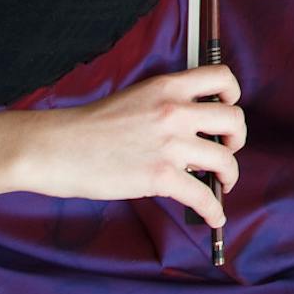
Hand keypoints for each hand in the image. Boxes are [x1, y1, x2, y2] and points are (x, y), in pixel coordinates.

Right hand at [33, 65, 245, 227]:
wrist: (57, 147)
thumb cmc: (89, 127)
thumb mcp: (135, 98)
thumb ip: (166, 105)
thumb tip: (193, 127)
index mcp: (167, 87)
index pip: (221, 77)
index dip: (233, 94)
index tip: (227, 111)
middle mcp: (175, 111)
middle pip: (234, 119)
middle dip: (237, 139)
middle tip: (226, 150)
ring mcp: (170, 144)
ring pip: (225, 159)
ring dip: (230, 175)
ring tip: (222, 183)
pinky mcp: (160, 176)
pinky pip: (203, 195)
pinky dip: (214, 210)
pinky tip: (214, 216)